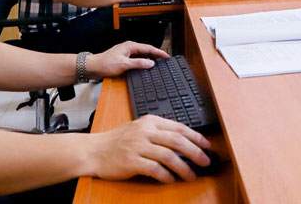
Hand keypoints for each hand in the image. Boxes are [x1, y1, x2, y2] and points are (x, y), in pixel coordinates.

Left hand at [87, 41, 168, 78]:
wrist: (93, 67)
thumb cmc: (105, 64)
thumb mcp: (124, 64)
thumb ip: (138, 63)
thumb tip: (150, 63)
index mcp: (130, 46)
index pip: (148, 48)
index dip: (158, 52)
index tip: (166, 56)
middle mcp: (129, 48)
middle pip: (146, 50)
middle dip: (155, 55)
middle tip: (164, 60)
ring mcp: (126, 53)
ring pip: (141, 55)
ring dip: (149, 59)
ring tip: (157, 64)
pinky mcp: (123, 59)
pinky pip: (136, 59)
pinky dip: (142, 62)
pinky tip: (144, 67)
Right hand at [87, 115, 210, 182]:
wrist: (94, 150)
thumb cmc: (118, 140)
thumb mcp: (139, 128)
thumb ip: (159, 132)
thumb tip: (184, 141)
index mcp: (150, 121)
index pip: (179, 127)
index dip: (196, 137)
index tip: (207, 145)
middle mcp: (145, 131)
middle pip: (177, 141)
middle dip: (195, 152)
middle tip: (205, 161)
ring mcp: (138, 146)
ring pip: (168, 156)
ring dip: (183, 167)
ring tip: (191, 175)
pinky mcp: (131, 161)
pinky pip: (154, 169)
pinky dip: (165, 175)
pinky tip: (171, 180)